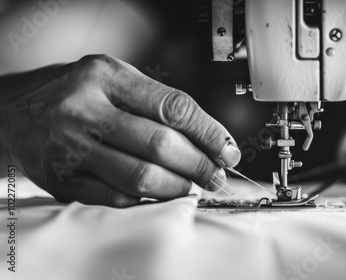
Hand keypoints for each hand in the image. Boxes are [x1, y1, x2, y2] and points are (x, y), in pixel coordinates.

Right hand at [0, 55, 240, 206]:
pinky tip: (159, 194)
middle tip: (215, 175)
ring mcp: (69, 148)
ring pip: (141, 177)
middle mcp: (83, 110)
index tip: (228, 150)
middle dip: (199, 165)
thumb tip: (210, 140)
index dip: (209, 133)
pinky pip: (117, 198)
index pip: (173, 107)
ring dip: (177, 187)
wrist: (16, 111)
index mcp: (105, 76)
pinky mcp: (61, 180)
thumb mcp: (115, 78)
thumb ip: (158, 102)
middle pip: (160, 146)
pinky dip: (147, 201)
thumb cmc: (78, 92)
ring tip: (191, 185)